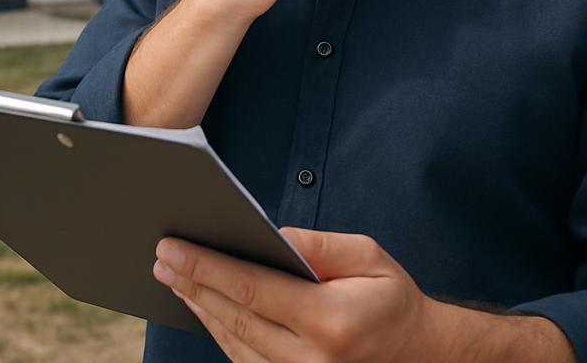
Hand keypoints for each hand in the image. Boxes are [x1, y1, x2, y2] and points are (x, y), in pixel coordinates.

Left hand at [153, 229, 575, 362]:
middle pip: (233, 317)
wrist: (426, 357)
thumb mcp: (367, 256)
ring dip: (201, 310)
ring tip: (174, 278)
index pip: (250, 289)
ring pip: (234, 344)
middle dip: (192, 284)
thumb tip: (271, 235)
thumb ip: (317, 245)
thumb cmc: (393, 299)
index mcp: (329, 322)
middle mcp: (311, 361)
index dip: (205, 266)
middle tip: (160, 257)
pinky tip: (206, 308)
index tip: (171, 248)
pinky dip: (222, 334)